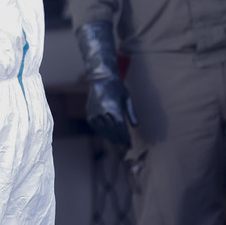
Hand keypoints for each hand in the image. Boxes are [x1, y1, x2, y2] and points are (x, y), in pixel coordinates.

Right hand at [76, 20, 136, 146]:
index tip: (130, 144)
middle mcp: (103, 112)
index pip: (120, 128)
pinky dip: (103, 132)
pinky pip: (97, 127)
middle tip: (126, 146)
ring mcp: (94, 113)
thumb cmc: (117, 87)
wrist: (100, 78)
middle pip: (112, 132)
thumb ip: (132, 113)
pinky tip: (109, 134)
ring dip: (112, 138)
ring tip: (119, 142)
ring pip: (104, 131)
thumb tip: (136, 126)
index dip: (125, 138)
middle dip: (120, 140)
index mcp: (113, 108)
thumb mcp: (127, 98)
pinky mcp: (89, 114)